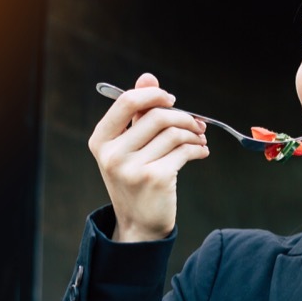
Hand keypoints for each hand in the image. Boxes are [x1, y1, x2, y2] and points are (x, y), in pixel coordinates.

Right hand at [89, 73, 208, 241]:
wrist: (139, 223)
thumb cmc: (135, 179)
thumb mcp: (128, 147)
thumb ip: (137, 113)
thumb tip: (148, 77)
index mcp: (101, 140)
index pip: (127, 101)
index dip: (154, 94)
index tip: (171, 100)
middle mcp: (112, 154)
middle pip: (157, 116)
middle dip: (184, 117)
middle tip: (197, 124)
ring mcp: (132, 168)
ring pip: (174, 133)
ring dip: (193, 134)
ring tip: (199, 139)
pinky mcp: (155, 179)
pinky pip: (184, 151)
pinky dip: (198, 149)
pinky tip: (201, 152)